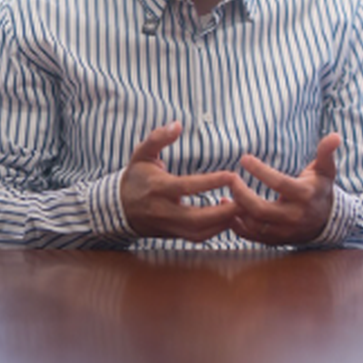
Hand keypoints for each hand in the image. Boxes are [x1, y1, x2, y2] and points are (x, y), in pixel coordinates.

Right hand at [120, 122, 240, 241]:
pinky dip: (216, 231)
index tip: (232, 175)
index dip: (211, 183)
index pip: (187, 187)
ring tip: (242, 209)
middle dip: (223, 212)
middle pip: (196, 218)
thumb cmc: (135, 177)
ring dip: (223, 224)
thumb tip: (177, 124)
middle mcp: (163, 211)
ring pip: (198, 232)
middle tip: (245, 200)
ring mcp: (168, 226)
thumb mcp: (141, 154)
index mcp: (157, 189)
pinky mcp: (173, 235)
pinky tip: (229, 218)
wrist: (117, 208)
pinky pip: (197, 237)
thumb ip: (158, 138)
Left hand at [230, 134, 339, 245]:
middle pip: (261, 209)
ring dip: (236, 210)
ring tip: (226, 195)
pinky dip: (237, 225)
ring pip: (254, 225)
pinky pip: (252, 236)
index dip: (260, 171)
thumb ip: (326, 153)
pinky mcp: (276, 240)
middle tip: (231, 180)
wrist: (327, 221)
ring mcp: (284, 231)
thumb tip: (335, 136)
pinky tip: (229, 210)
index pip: (279, 183)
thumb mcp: (326, 170)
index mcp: (305, 195)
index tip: (244, 159)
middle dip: (242, 194)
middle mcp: (294, 216)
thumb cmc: (321, 189)